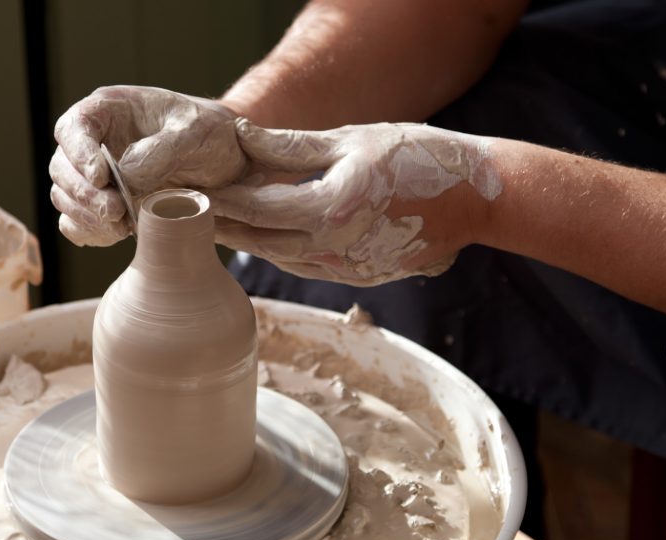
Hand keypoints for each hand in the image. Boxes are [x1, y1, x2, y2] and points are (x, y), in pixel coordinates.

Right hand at [50, 86, 245, 245]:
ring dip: (86, 216)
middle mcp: (95, 143)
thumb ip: (161, 151)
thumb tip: (124, 178)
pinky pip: (78, 222)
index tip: (101, 177)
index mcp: (110, 111)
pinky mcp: (104, 205)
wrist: (227, 162)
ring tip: (121, 228)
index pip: (74, 127)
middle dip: (83, 194)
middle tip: (116, 212)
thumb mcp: (195, 132)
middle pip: (62, 168)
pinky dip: (89, 232)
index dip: (78, 153)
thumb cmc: (211, 134)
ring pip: (65, 197)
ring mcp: (97, 177)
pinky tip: (114, 235)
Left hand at [210, 119, 500, 284]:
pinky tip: (266, 238)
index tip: (190, 189)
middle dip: (223, 225)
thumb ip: (292, 147)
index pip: (257, 207)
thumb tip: (243, 137)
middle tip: (188, 213)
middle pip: (260, 241)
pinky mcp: (359, 277)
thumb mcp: (353, 142)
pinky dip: (281, 251)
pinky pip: (307, 266)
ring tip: (219, 224)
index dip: (221, 198)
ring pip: (281, 258)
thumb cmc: (419, 158)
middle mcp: (333, 250)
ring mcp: (346, 270)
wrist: (477, 199)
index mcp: (329, 211)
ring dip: (249, 242)